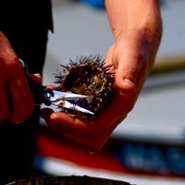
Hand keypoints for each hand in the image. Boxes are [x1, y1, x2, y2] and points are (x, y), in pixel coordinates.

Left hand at [40, 29, 155, 151]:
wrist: (138, 46)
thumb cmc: (135, 48)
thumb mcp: (132, 55)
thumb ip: (129, 71)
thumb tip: (127, 87)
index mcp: (122, 106)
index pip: (96, 128)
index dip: (74, 126)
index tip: (55, 115)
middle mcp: (115, 114)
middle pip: (89, 138)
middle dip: (66, 131)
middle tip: (47, 116)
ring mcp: (107, 113)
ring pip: (84, 134)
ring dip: (64, 127)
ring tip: (47, 112)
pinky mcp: (100, 108)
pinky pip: (82, 121)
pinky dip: (67, 117)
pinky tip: (56, 102)